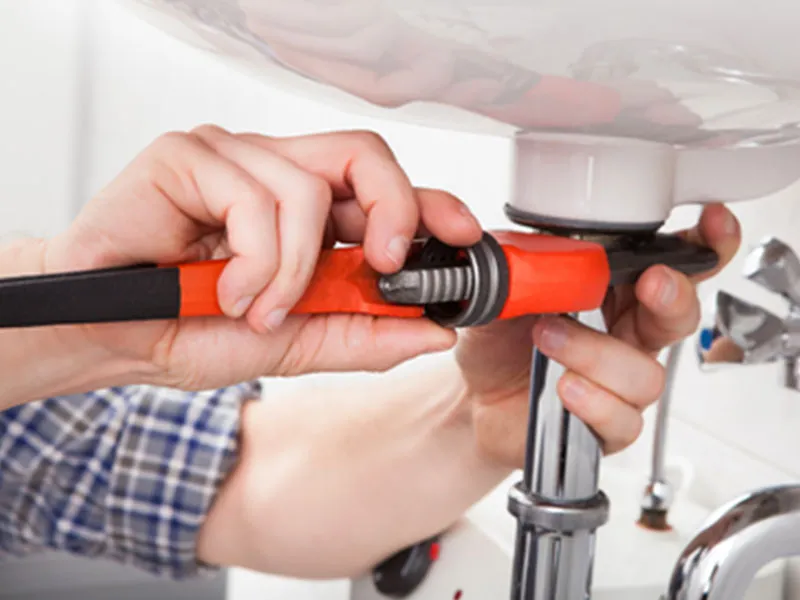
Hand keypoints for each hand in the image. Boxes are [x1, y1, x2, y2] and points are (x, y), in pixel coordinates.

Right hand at [44, 127, 481, 390]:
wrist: (104, 333)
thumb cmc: (188, 328)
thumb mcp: (294, 344)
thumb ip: (361, 335)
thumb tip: (433, 330)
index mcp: (305, 213)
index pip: (381, 186)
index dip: (431, 203)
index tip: (464, 235)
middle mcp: (274, 174)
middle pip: (363, 155)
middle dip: (392, 208)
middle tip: (384, 261)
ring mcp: (231, 158)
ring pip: (308, 188)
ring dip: (292, 271)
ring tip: (257, 310)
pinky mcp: (188, 155)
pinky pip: (253, 196)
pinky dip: (253, 260)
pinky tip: (225, 290)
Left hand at [456, 204, 741, 459]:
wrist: (472, 397)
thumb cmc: (498, 342)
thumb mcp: (504, 293)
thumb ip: (528, 266)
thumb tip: (546, 246)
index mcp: (612, 295)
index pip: (669, 266)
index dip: (700, 246)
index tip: (711, 226)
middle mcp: (626, 337)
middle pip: (680, 317)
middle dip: (674, 297)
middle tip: (653, 284)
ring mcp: (619, 384)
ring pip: (646, 373)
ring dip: (596, 353)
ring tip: (547, 339)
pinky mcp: (606, 425)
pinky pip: (624, 419)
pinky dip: (594, 401)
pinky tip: (564, 387)